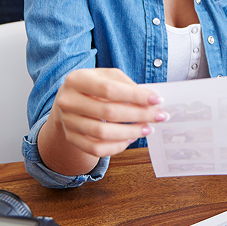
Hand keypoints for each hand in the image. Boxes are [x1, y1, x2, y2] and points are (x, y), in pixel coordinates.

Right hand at [48, 68, 168, 159]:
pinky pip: (96, 149)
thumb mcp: (106, 76)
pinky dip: (116, 146)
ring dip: (130, 133)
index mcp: (76, 79)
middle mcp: (68, 101)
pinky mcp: (71, 138)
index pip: (109, 89)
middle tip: (158, 116)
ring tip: (147, 129)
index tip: (157, 100)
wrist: (67, 102)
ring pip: (102, 133)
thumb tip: (150, 101)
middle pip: (107, 112)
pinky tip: (130, 139)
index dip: (135, 96)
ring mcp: (68, 121)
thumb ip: (126, 84)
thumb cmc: (93, 87)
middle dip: (138, 115)